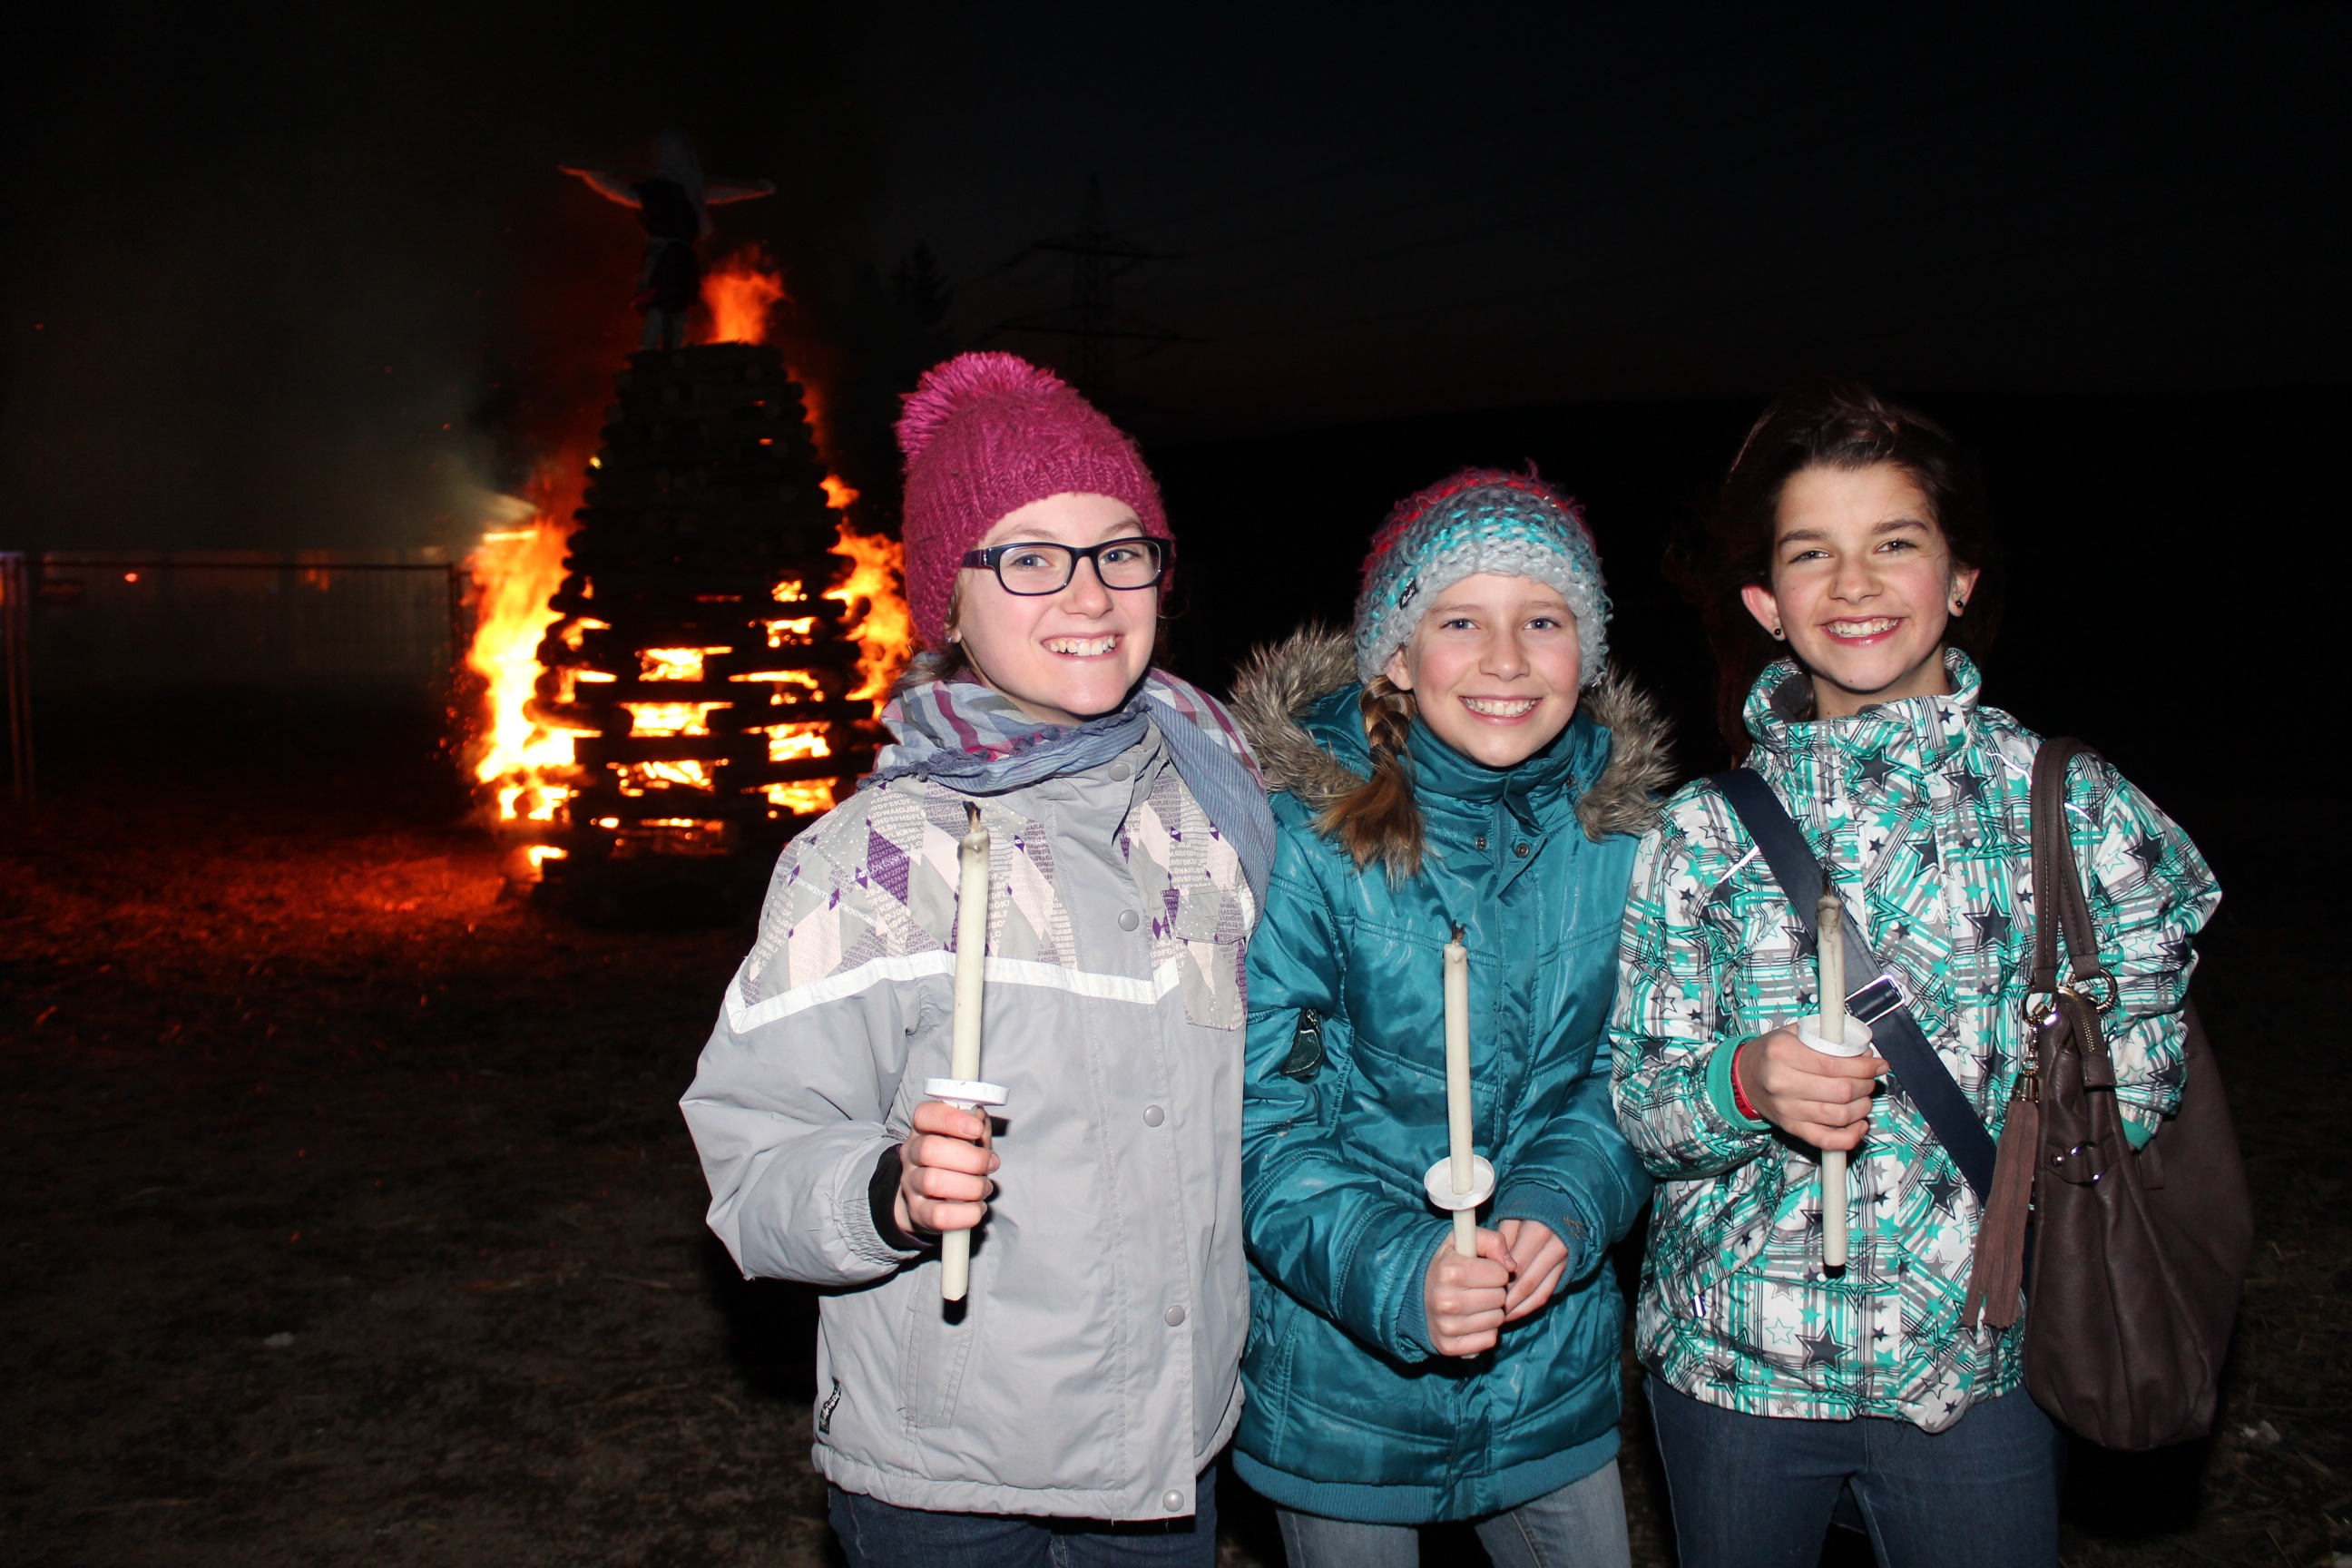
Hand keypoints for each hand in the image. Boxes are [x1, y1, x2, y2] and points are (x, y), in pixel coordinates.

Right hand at [895, 1100, 997, 1236]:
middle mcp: (911, 1155)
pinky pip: (939, 1215)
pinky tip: (977, 1207)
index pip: (924, 1115)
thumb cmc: (954, 1160)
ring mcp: (911, 1184)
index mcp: (922, 1130)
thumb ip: (975, 1125)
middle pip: (930, 1149)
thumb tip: (979, 1115)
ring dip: (971, 1186)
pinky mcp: (919, 1212)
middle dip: (970, 1158)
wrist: (929, 1197)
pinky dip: (966, 1213)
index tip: (976, 1128)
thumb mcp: (965, 1138)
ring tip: (985, 1187)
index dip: (951, 1119)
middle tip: (992, 1164)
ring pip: (933, 1182)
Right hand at [1424, 1229, 1515, 1356]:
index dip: (1495, 1270)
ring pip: (1497, 1320)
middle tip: (1478, 1288)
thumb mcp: (1463, 1241)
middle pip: (1500, 1298)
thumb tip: (1511, 1265)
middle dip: (1494, 1291)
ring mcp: (1446, 1326)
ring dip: (1491, 1311)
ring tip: (1474, 1303)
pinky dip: (1485, 1331)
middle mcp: (1446, 1301)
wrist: (1416, 1295)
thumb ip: (1492, 1241)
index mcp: (1450, 1271)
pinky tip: (1471, 1320)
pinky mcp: (1448, 1347)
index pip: (1501, 1274)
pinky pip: (1489, 1340)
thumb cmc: (1446, 1265)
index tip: (1481, 1271)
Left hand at [1497, 1220, 1570, 1322]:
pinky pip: (1545, 1295)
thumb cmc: (1526, 1216)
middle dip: (1506, 1297)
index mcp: (1539, 1230)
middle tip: (1488, 1307)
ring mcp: (1562, 1262)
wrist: (1559, 1210)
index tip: (1482, 1290)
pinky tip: (1513, 1312)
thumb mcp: (1511, 1219)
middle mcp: (1554, 1247)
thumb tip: (1494, 1266)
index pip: (1517, 1263)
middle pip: (1527, 1281)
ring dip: (1516, 1307)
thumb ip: (1500, 1240)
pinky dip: (1528, 1307)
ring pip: (1537, 1292)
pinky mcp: (1564, 1272)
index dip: (1499, 1280)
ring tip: (1498, 1314)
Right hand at [1734, 1029, 1886, 1149]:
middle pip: (1841, 1091)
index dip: (1864, 1066)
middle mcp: (1782, 1083)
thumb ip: (1824, 1037)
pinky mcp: (1791, 1128)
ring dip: (1862, 1107)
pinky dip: (1850, 1136)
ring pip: (1839, 1115)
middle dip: (1866, 1085)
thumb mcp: (1793, 1033)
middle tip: (1870, 1079)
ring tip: (1864, 1097)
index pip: (1835, 1064)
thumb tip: (1862, 1050)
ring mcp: (1786, 1109)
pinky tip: (1859, 1124)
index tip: (1878, 1064)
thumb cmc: (1773, 1053)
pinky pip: (1826, 1140)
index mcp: (1782, 1053)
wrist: (1744, 1077)